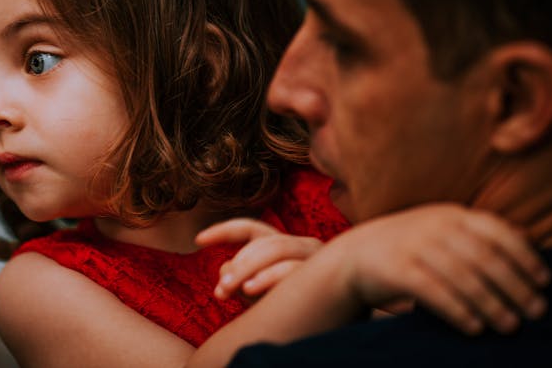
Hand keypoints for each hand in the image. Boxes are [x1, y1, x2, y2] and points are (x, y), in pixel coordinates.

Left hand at [196, 219, 321, 299]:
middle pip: (262, 242)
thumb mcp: (268, 294)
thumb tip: (223, 268)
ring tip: (227, 289)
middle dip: (237, 264)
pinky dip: (268, 277)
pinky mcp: (326, 271)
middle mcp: (302, 244)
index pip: (250, 229)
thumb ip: (245, 280)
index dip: (224, 231)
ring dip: (247, 268)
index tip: (198, 240)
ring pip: (275, 249)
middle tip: (218, 289)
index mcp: (285, 245)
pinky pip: (292, 268)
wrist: (353, 321)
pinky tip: (249, 290)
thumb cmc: (307, 307)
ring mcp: (316, 255)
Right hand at [327, 203, 549, 334]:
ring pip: (461, 276)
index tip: (542, 280)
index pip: (495, 230)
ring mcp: (413, 245)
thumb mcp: (441, 229)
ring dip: (491, 303)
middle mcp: (433, 226)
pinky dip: (457, 310)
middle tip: (535, 311)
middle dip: (514, 285)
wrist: (354, 254)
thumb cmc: (408, 246)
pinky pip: (432, 292)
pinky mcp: (396, 269)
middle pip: (483, 256)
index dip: (523, 255)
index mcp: (449, 214)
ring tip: (509, 324)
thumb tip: (526, 237)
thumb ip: (477, 232)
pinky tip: (474, 326)